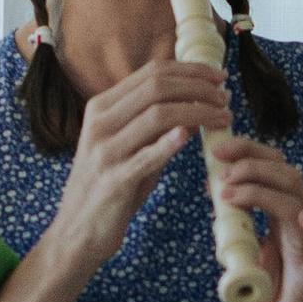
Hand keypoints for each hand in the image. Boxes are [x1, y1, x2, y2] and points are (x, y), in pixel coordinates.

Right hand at [45, 54, 229, 287]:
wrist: (77, 232)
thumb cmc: (108, 189)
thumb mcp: (126, 148)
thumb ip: (152, 127)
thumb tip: (193, 109)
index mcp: (101, 108)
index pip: (151, 73)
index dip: (190, 70)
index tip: (218, 77)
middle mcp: (100, 123)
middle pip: (157, 87)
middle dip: (199, 87)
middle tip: (226, 98)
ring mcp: (105, 151)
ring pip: (158, 115)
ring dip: (198, 112)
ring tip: (224, 118)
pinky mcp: (114, 180)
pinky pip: (147, 156)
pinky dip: (171, 142)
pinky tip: (192, 135)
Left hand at [210, 133, 302, 301]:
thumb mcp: (238, 259)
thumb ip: (231, 230)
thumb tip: (215, 192)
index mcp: (281, 221)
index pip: (272, 172)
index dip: (248, 153)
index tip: (217, 148)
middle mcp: (299, 229)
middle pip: (288, 176)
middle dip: (253, 161)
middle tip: (221, 162)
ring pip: (299, 203)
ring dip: (264, 190)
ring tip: (231, 192)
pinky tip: (301, 219)